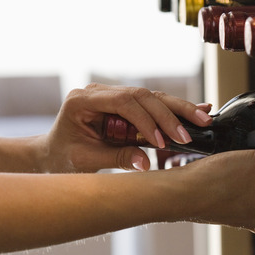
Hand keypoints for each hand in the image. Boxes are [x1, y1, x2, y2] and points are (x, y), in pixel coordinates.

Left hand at [39, 83, 211, 172]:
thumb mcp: (86, 162)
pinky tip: (197, 109)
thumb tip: (146, 162)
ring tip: (203, 118)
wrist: (51, 155)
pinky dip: (172, 110)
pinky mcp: (122, 103)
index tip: (161, 141)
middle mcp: (97, 92)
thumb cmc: (62, 158)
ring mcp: (110, 95)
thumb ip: (115, 159)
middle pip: (140, 95)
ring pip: (150, 97)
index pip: (122, 102)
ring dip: (177, 109)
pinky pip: (150, 104)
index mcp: (82, 100)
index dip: (145, 120)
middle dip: (168, 113)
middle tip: (190, 132)